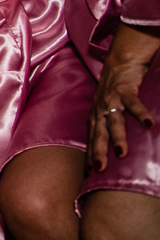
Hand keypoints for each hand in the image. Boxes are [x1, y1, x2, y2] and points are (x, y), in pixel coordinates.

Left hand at [87, 23, 158, 171]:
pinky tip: (149, 125)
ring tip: (121, 152)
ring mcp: (111, 100)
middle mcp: (100, 110)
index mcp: (95, 118)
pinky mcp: (124, 90)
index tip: (89, 175)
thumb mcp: (107, 111)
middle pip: (98, 134)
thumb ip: (108, 129)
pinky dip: (141, 114)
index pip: (91, 141)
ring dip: (117, 137)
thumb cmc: (114, 92)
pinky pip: (133, 103)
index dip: (89, 156)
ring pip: (113, 121)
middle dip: (97, 151)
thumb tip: (114, 152)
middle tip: (99, 169)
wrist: (120, 64)